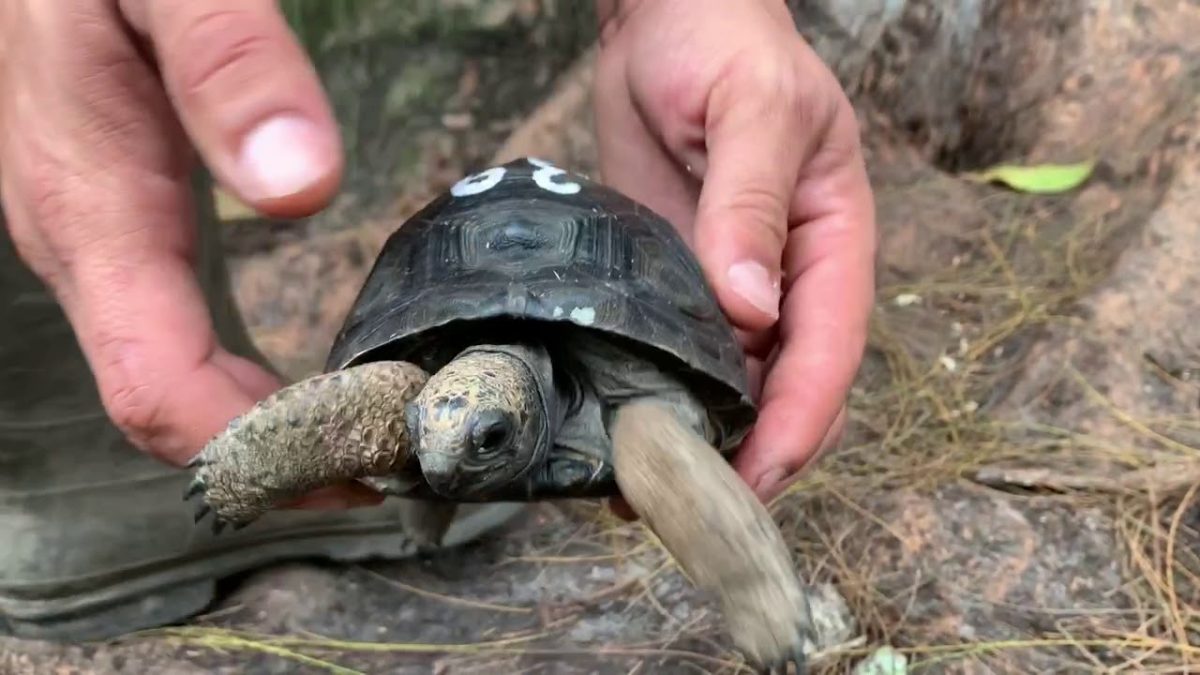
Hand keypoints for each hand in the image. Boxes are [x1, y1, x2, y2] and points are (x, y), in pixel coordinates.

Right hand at [0, 1, 374, 506]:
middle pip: (168, 407)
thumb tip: (300, 185)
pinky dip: (248, 388)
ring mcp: (98, 240)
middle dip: (276, 457)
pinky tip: (312, 388)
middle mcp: (84, 245)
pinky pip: (176, 340)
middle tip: (392, 461)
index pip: (158, 386)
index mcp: (92, 206)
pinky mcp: (124, 222)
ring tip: (371, 440)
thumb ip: (227, 64)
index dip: (254, 449)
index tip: (362, 462)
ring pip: (172, 381)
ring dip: (269, 431)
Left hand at [594, 0, 876, 502]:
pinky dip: (656, 398)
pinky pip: (674, 357)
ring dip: (699, 441)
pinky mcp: (673, 286)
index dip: (800, 423)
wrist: (666, 19)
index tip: (756, 478)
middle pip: (787, 391)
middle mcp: (787, 281)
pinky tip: (619, 431)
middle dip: (751, 455)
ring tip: (643, 490)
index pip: (830, 352)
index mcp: (833, 244)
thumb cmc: (726, 46)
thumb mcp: (753, 112)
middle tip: (690, 507)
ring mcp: (729, 290)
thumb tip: (749, 310)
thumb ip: (750, 208)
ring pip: (730, 388)